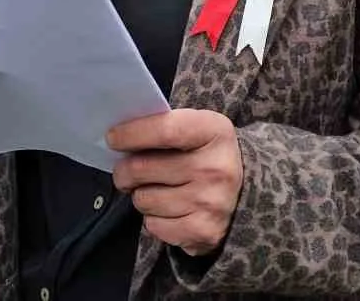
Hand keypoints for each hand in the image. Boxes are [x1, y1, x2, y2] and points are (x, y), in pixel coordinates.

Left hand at [109, 109, 242, 256]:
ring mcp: (211, 202)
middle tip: (127, 172)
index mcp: (215, 132)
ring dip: (141, 195)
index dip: (132, 135)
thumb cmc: (207, 154)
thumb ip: (163, 127)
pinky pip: (153, 226)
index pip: (165, 130)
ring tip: (157, 190)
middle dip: (125, 171)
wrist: (246, 191)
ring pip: (143, 200)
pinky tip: (170, 209)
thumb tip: (118, 138)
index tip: (113, 138)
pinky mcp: (203, 231)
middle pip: (142, 168)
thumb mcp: (197, 128)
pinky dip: (154, 219)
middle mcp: (216, 168)